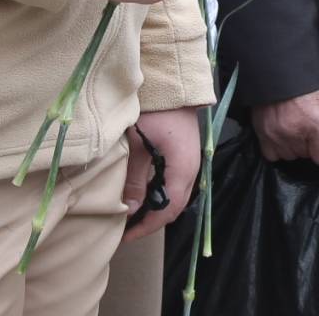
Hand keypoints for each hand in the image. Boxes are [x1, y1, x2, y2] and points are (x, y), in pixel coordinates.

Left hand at [122, 107, 201, 240]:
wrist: (173, 82)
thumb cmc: (155, 108)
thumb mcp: (138, 143)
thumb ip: (135, 177)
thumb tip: (130, 209)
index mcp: (183, 168)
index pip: (168, 209)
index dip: (147, 226)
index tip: (126, 236)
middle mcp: (193, 169)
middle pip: (175, 206)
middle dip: (152, 221)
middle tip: (126, 229)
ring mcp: (192, 162)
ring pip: (176, 196)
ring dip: (156, 207)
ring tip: (132, 215)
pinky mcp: (188, 155)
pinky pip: (176, 183)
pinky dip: (161, 193)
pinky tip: (144, 193)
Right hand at [252, 86, 318, 164]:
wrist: (278, 66)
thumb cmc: (305, 80)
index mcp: (315, 123)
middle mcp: (295, 132)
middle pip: (305, 155)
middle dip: (308, 144)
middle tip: (306, 127)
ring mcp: (276, 134)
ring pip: (289, 155)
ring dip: (292, 146)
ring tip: (292, 128)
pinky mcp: (261, 132)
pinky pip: (271, 154)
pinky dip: (276, 147)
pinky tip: (280, 134)